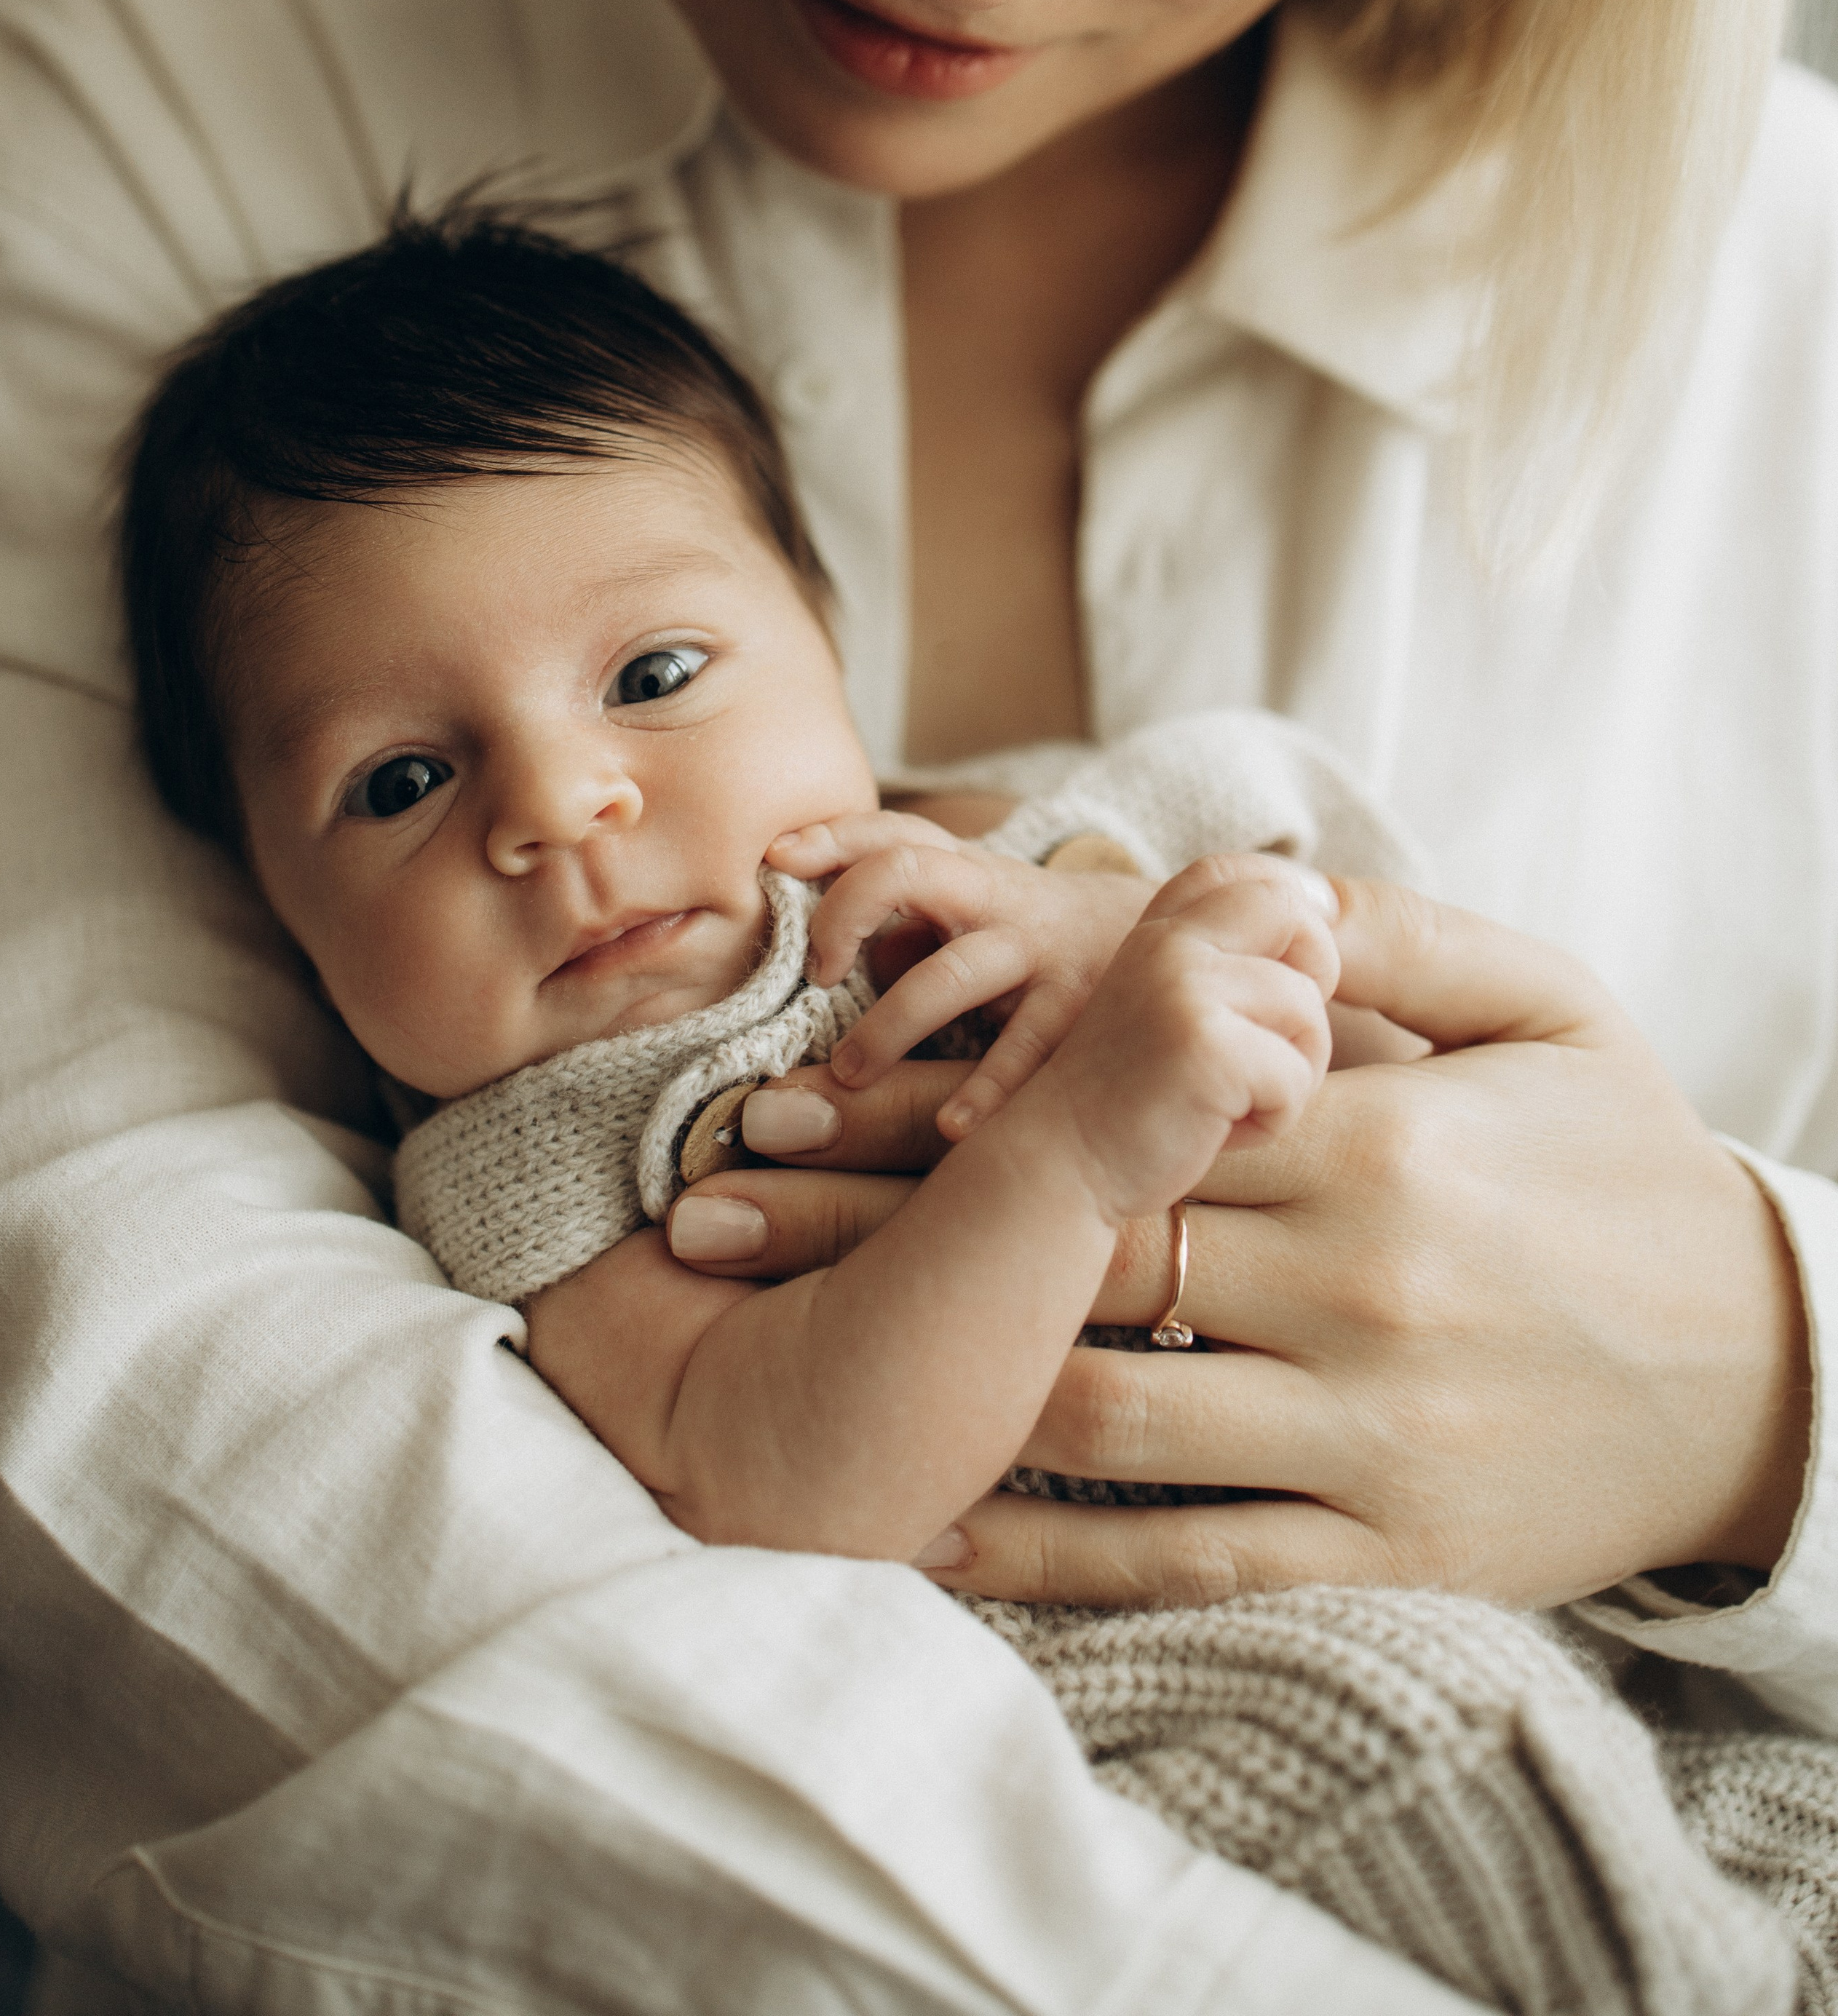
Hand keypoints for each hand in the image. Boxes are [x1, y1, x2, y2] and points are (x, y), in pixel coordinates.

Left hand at [672, 880, 1813, 1609]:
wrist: (1772, 1376)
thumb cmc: (1634, 1170)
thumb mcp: (1548, 1007)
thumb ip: (1393, 933)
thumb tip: (1252, 872)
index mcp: (1371, 1143)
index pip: (1107, 1116)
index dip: (928, 1112)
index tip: (774, 1105)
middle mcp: (1352, 1292)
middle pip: (1063, 1259)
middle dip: (867, 1239)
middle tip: (701, 1221)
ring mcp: (1366, 1436)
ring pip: (1104, 1417)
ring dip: (913, 1388)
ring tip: (758, 1367)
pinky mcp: (1384, 1556)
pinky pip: (1188, 1559)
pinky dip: (1052, 1553)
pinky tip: (933, 1531)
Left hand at [768, 808, 1150, 1121]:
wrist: (1179, 950)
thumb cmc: (1031, 943)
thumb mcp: (972, 917)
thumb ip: (899, 925)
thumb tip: (816, 965)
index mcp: (965, 871)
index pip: (892, 831)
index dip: (833, 836)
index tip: (777, 858)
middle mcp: (997, 898)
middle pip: (908, 870)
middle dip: (846, 913)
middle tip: (816, 973)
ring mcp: (1037, 952)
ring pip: (952, 972)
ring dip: (890, 1024)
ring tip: (850, 1074)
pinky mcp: (1077, 1009)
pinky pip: (1024, 1050)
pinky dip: (986, 1091)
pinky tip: (951, 1130)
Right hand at [996, 860, 1338, 1217]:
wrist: (1059, 1167)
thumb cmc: (1131, 1102)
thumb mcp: (1168, 1008)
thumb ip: (1220, 964)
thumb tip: (1323, 909)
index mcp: (1158, 932)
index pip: (1240, 874)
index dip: (1288, 917)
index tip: (1286, 976)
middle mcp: (1169, 944)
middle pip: (1295, 916)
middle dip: (1314, 981)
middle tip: (1276, 1044)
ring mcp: (1185, 988)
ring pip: (1307, 1010)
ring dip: (1290, 1073)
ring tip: (1229, 1103)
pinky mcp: (1207, 1046)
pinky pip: (1294, 1076)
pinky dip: (1274, 1119)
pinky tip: (1219, 1129)